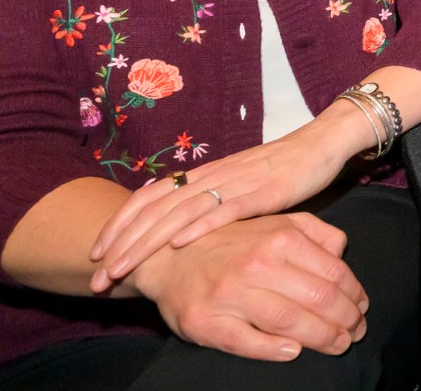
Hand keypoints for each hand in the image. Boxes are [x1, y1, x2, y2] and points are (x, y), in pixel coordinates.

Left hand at [89, 112, 365, 291]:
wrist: (322, 144)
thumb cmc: (282, 169)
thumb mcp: (238, 184)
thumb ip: (212, 201)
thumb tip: (181, 227)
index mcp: (204, 174)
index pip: (150, 196)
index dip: (120, 223)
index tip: (98, 253)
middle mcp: (212, 176)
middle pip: (156, 209)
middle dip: (123, 244)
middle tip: (99, 275)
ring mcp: (237, 183)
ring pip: (181, 213)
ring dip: (147, 243)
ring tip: (123, 269)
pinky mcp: (265, 192)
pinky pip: (227, 210)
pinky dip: (200, 226)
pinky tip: (180, 244)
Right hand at [129, 213, 367, 361]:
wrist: (166, 257)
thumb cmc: (231, 241)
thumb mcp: (276, 222)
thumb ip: (315, 232)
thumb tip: (342, 251)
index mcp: (279, 238)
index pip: (333, 273)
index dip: (355, 294)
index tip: (362, 308)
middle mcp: (255, 264)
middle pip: (317, 299)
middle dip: (345, 320)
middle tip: (356, 332)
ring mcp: (228, 295)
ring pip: (289, 321)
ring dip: (321, 337)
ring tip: (337, 344)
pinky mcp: (205, 322)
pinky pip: (247, 341)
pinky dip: (274, 349)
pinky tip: (293, 352)